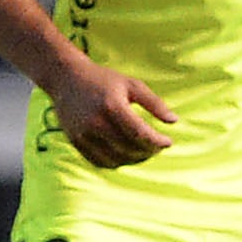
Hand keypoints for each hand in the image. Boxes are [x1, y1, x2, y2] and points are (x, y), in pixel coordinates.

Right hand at [49, 59, 175, 168]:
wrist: (67, 79)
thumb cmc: (104, 80)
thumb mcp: (132, 84)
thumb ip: (154, 103)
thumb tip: (174, 121)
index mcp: (112, 106)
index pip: (140, 134)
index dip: (157, 142)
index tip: (168, 142)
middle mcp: (96, 123)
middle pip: (130, 149)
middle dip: (149, 151)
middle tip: (157, 146)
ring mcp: (84, 135)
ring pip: (117, 159)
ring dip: (135, 159)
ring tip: (144, 151)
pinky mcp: (76, 142)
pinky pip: (101, 162)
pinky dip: (117, 162)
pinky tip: (126, 154)